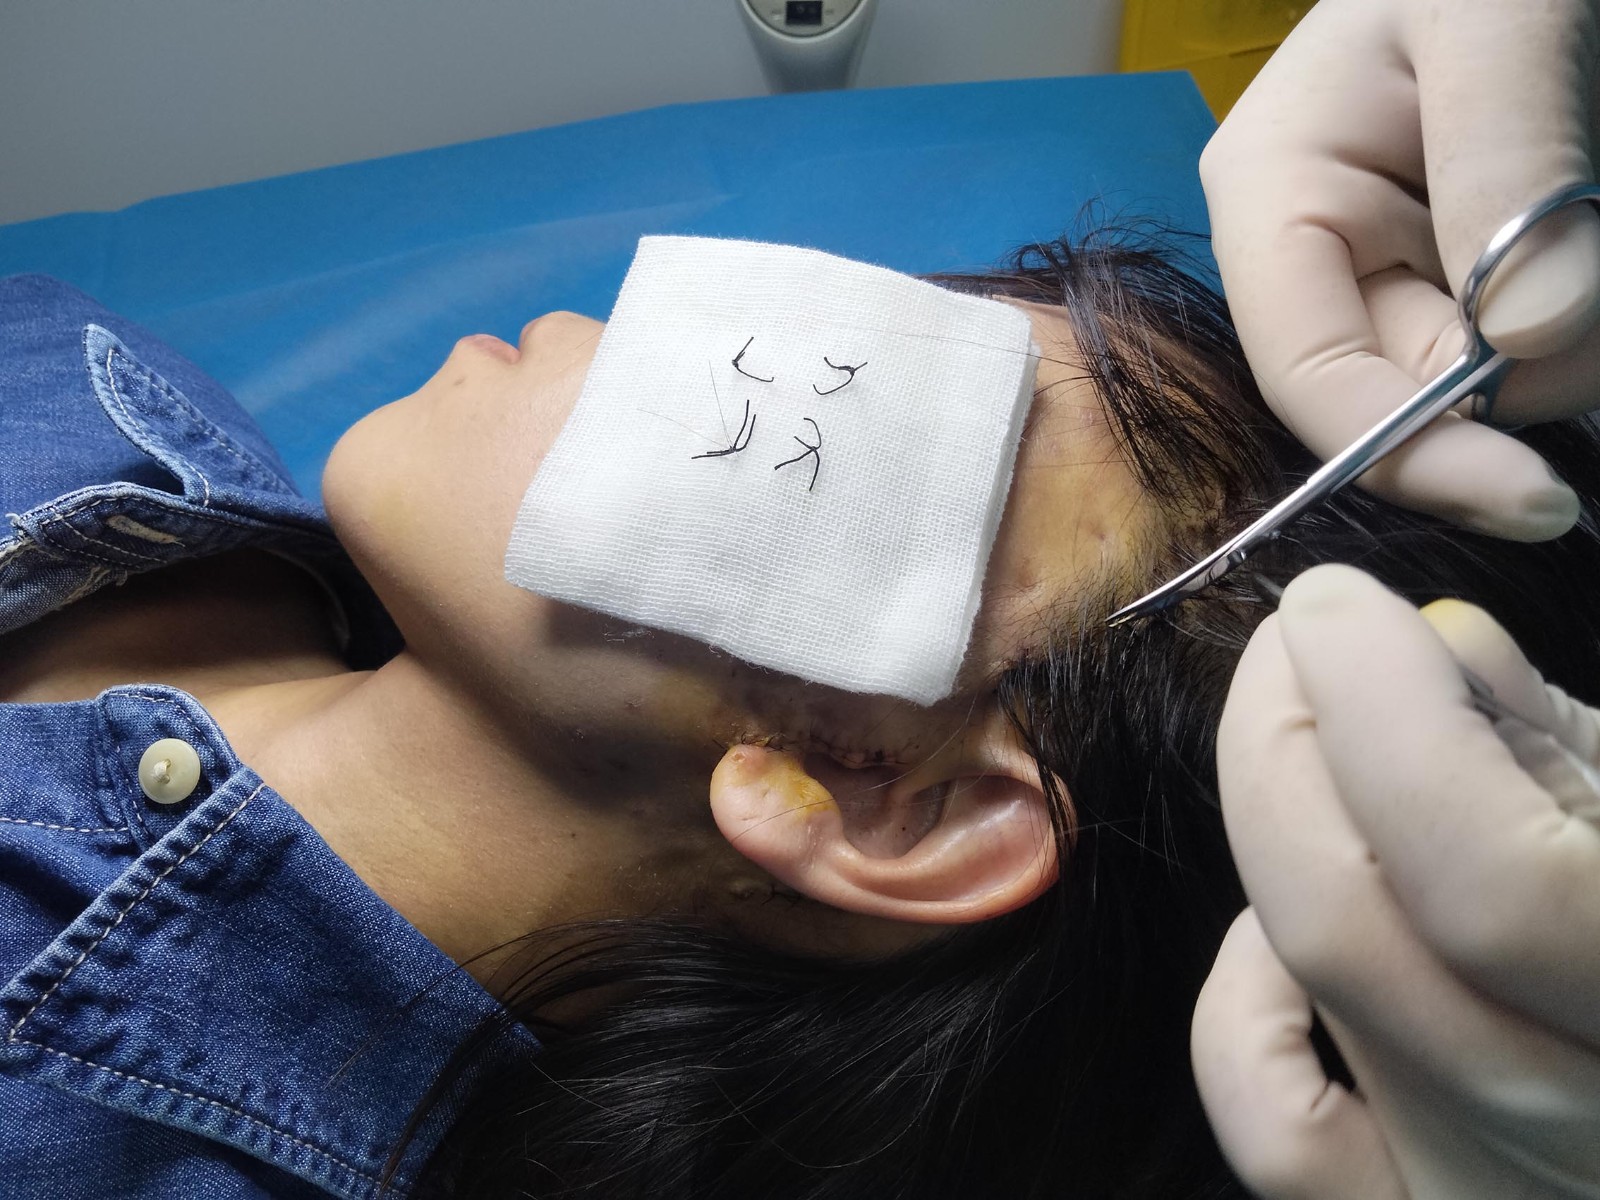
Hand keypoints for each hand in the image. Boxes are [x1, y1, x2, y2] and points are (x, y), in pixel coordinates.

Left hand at [1191, 564, 1599, 1198]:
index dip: (1382, 712)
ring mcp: (1478, 1190)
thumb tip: (1435, 641)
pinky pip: (1275, 1132)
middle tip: (1298, 645)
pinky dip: (1245, 1004)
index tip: (1338, 605)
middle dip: (1285, 738)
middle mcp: (1570, 1132)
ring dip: (1277, 830)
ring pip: (1305, 998)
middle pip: (1345, 922)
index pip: (1480, 877)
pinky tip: (1280, 937)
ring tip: (1322, 754)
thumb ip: (1566, 746)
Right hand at [1202, 0, 1599, 540]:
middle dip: (1519, 381)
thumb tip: (1532, 339)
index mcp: (1274, 196)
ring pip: (1475, 377)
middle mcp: (1314, 251)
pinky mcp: (1458, 266)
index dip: (1410, 451)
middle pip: (1400, 389)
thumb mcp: (1502, 21)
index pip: (1309, 375)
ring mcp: (1390, 261)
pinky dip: (1575, 328)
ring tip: (1597, 220)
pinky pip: (1517, 337)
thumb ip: (1507, 166)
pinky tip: (1587, 262)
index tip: (1537, 499)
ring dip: (1565, 348)